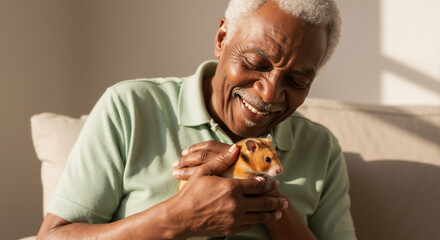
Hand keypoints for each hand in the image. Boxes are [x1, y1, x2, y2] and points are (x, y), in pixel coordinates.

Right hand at [167, 144, 287, 237]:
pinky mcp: (231, 228)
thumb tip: (235, 149)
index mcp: (232, 187)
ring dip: (271, 214)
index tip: (275, 183)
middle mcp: (237, 204)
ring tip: (279, 212)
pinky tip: (260, 219)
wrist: (180, 218)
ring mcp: (235, 218)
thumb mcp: (203, 172)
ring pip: (259, 216)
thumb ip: (221, 161)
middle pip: (263, 202)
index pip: (257, 185)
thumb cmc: (190, 193)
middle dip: (276, 201)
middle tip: (284, 201)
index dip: (268, 184)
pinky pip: (249, 225)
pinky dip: (257, 222)